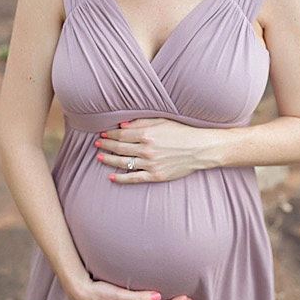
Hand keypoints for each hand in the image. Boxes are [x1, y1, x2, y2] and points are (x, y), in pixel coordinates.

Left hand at [93, 118, 221, 183]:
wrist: (202, 149)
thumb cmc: (184, 132)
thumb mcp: (163, 122)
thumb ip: (142, 122)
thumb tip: (122, 126)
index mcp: (147, 134)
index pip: (121, 135)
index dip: (109, 135)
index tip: (103, 134)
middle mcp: (146, 150)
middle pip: (119, 148)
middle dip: (106, 145)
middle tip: (97, 144)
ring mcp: (150, 164)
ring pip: (122, 163)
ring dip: (108, 160)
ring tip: (99, 157)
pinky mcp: (156, 175)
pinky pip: (134, 178)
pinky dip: (121, 178)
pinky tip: (111, 176)